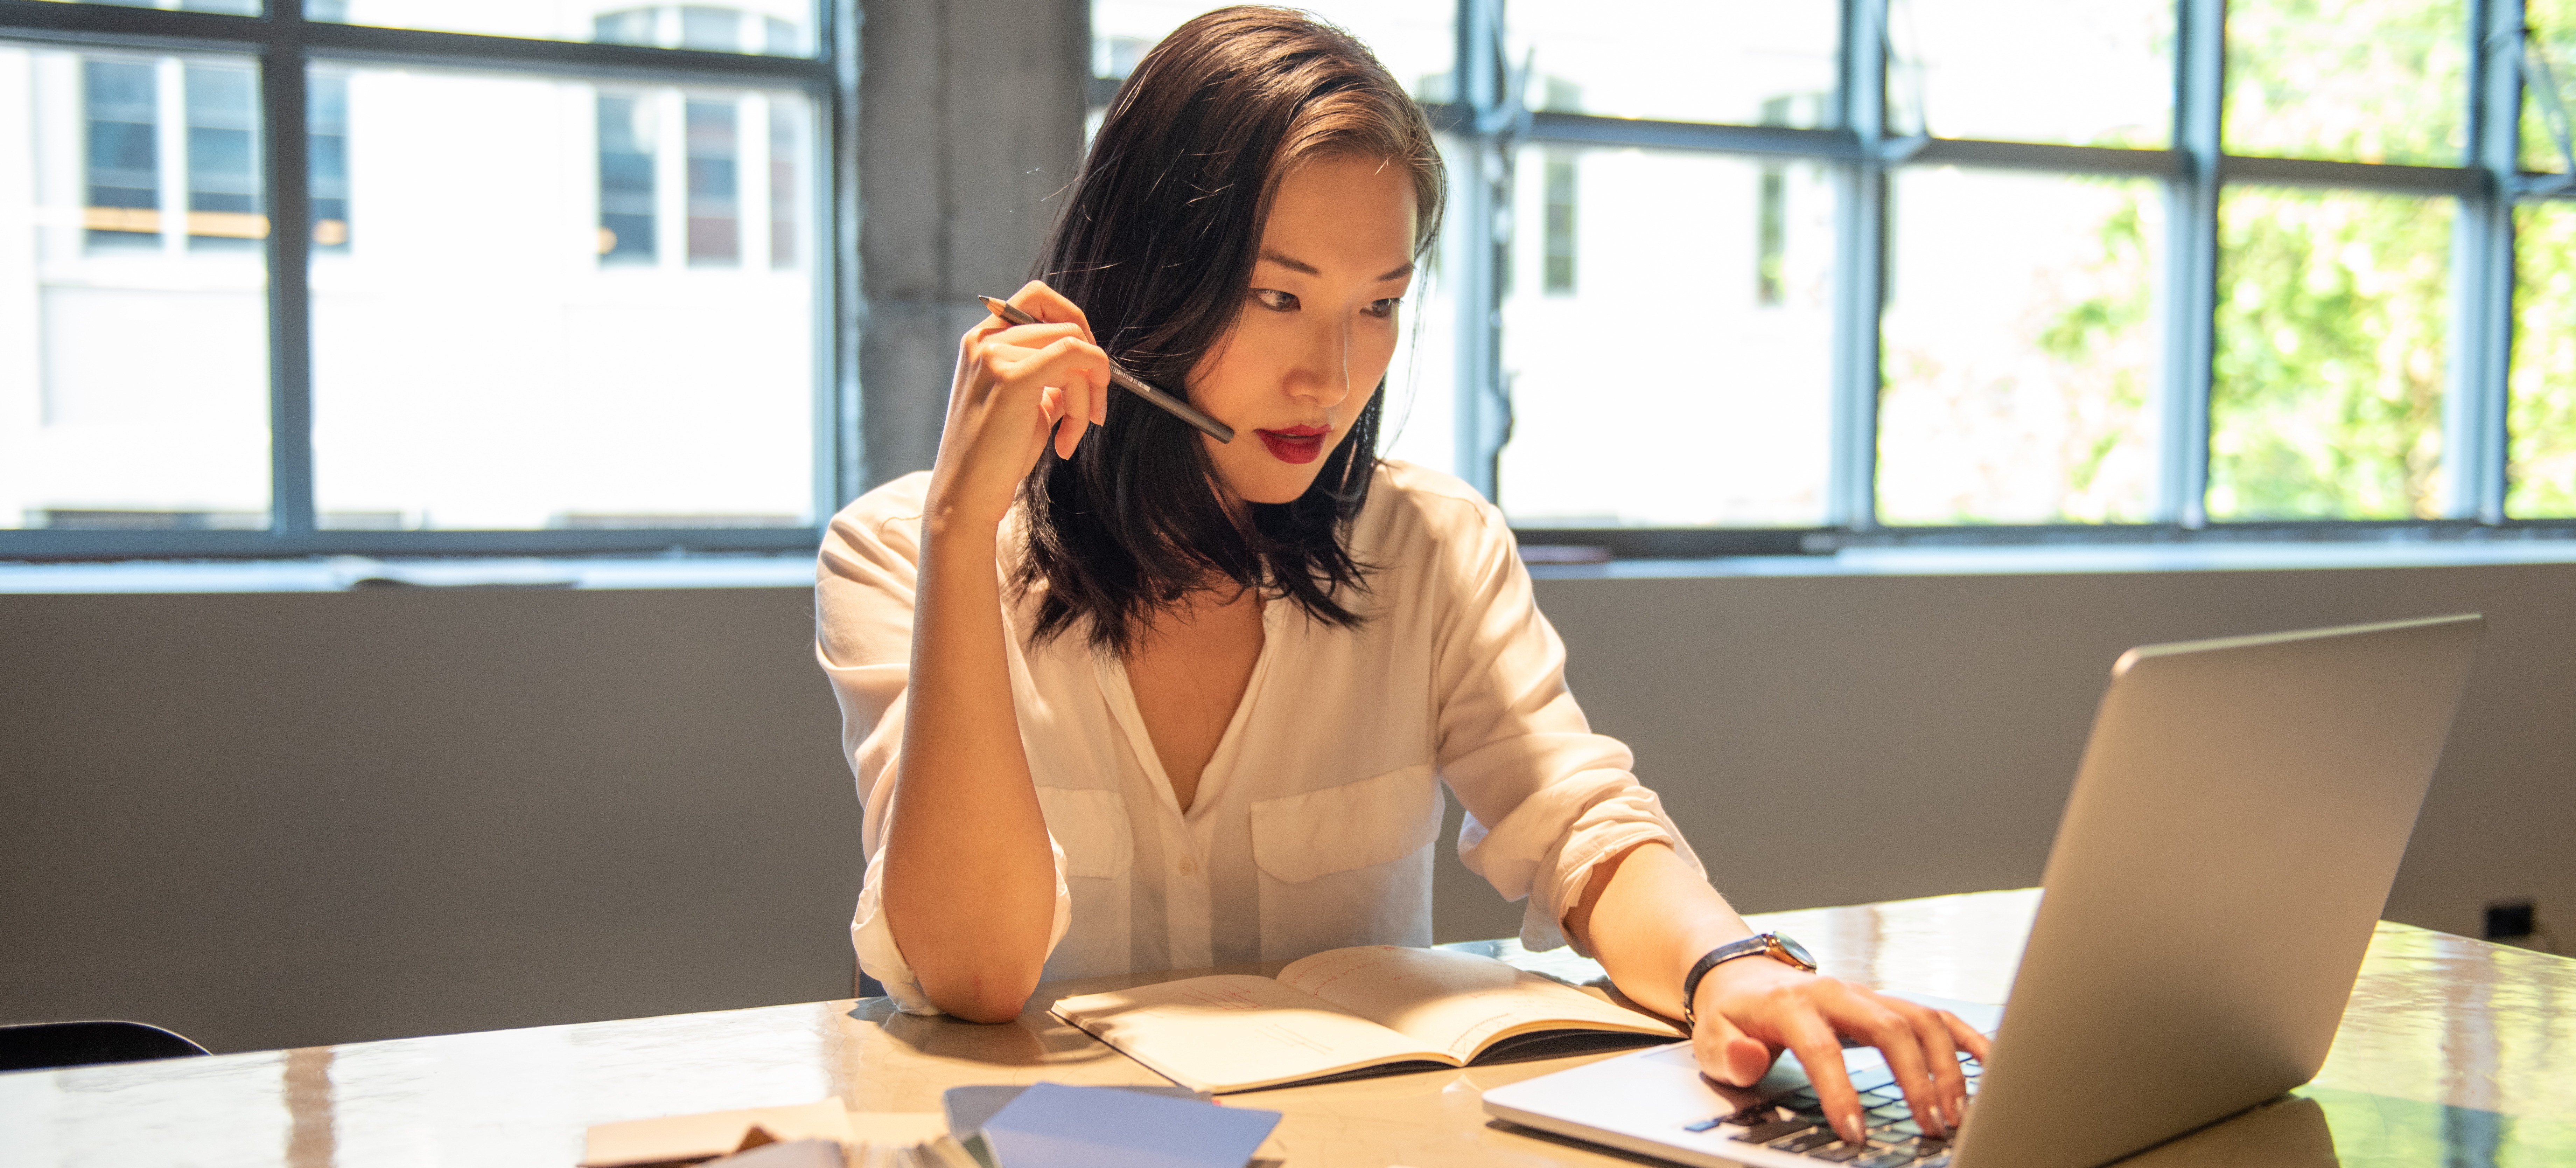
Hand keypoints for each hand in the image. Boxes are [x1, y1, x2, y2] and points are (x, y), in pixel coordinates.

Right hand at [923, 280, 1111, 534]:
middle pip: (1065, 323)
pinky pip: (1075, 357)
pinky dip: (1088, 395)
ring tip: (1072, 434)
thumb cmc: (997, 456)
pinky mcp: (1012, 377)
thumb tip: (1090, 362)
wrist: (966, 496)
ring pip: (1075, 347)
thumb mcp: (1027, 405)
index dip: (1073, 321)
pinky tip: (1067, 437)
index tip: (1087, 366)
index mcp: (982, 340)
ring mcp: (995, 355)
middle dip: (1093, 366)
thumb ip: (1051, 376)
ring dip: (1089, 394)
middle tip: (1093, 407)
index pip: (1037, 298)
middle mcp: (984, 340)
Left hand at [1690, 956, 1992, 1146]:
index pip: (1823, 1048)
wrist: (1743, 976)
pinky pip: (1935, 1015)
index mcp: (1793, 1003)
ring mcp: (1867, 995)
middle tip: (1929, 1126)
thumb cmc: (1733, 1015)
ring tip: (1955, 1114)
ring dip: (1946, 1066)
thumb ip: (1730, 1054)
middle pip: (1890, 1028)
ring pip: (1921, 1020)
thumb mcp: (1713, 1037)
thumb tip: (1751, 1057)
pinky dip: (1965, 1037)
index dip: (1840, 1092)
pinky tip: (1989, 1065)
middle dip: (1916, 1079)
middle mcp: (1838, 993)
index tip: (1855, 1133)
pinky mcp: (1886, 1003)